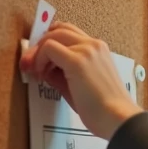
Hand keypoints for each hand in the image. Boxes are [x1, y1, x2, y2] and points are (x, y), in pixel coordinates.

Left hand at [19, 22, 143, 139]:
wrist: (117, 119)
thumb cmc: (104, 109)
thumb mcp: (81, 85)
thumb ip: (63, 74)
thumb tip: (44, 69)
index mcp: (99, 50)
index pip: (69, 34)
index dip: (51, 42)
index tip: (41, 58)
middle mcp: (94, 46)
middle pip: (59, 29)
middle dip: (40, 44)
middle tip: (31, 62)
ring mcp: (86, 51)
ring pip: (52, 36)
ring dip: (38, 51)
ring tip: (35, 70)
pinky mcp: (77, 61)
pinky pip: (49, 48)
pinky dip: (39, 59)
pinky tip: (41, 74)